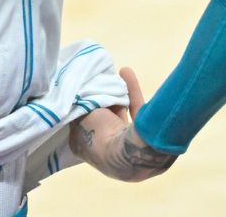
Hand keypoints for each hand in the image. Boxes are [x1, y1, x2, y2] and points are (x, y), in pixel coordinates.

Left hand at [69, 67, 177, 181]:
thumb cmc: (100, 136)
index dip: (80, 107)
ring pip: (120, 115)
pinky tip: (127, 72)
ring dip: (117, 96)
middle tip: (98, 82)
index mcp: (85, 150)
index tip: (80, 90)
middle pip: (102, 120)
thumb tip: (78, 95)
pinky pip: (136, 111)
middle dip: (102, 101)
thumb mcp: (80, 116)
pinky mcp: (146, 137)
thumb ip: (79, 104)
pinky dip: (132, 91)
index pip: (79, 124)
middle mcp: (106, 152)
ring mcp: (127, 146)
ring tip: (112, 76)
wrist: (133, 153)